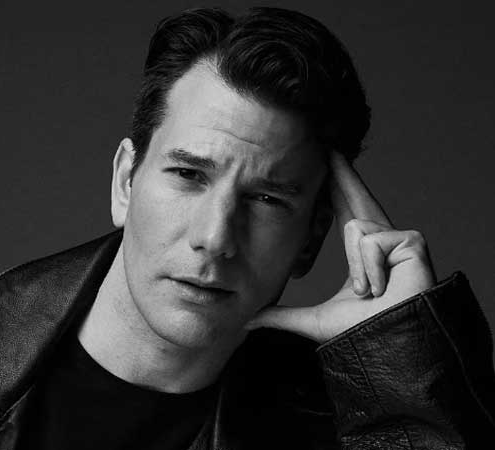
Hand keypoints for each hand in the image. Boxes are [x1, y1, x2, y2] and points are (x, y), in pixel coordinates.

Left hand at [245, 151, 436, 343]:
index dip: (339, 184)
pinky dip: (370, 270)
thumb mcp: (313, 319)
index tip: (329, 160)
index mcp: (362, 251)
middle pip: (356, 197)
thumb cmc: (361, 331)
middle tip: (329, 142)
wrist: (390, 344)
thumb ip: (281, 315)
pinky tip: (382, 286)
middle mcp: (382, 239)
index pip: (345, 210)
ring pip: (354, 230)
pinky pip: (370, 242)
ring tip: (370, 291)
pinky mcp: (411, 240)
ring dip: (357, 269)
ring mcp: (399, 238)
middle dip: (343, 171)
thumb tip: (249, 319)